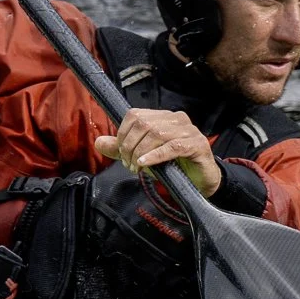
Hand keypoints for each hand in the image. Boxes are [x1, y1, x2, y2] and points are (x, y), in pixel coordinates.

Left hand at [95, 109, 220, 197]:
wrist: (200, 183)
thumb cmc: (173, 167)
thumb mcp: (141, 157)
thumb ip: (121, 149)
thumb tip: (98, 142)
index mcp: (163, 116)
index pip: (135, 115)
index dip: (123, 133)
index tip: (120, 153)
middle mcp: (177, 118)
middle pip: (144, 124)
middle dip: (130, 146)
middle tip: (128, 164)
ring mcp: (189, 130)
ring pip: (157, 134)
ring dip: (141, 152)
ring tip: (136, 167)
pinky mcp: (198, 145)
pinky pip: (173, 146)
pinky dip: (155, 155)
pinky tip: (145, 164)